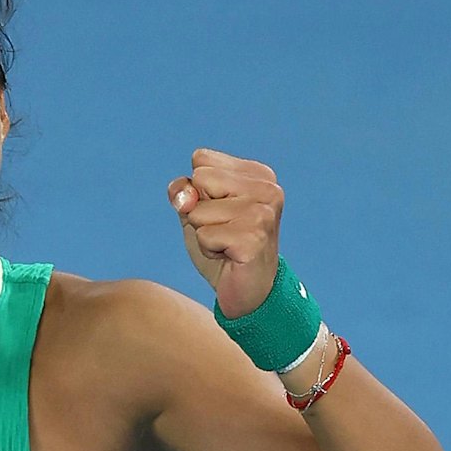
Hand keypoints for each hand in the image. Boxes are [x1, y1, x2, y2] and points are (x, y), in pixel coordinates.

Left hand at [167, 148, 284, 318]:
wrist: (247, 291)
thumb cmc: (222, 247)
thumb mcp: (195, 211)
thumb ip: (183, 192)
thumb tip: (184, 196)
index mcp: (258, 173)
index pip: (202, 159)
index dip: (199, 189)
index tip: (220, 212)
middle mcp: (267, 188)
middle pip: (201, 179)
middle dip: (200, 210)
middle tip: (223, 231)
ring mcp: (263, 213)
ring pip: (199, 210)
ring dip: (204, 233)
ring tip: (226, 244)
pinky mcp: (253, 238)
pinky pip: (204, 235)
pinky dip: (208, 249)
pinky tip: (229, 256)